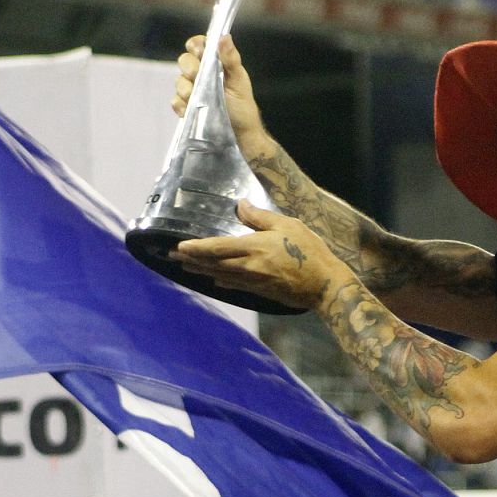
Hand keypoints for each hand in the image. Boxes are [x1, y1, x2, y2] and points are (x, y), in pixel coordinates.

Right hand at [173, 34, 272, 160]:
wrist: (240, 135)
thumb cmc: (243, 107)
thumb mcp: (239, 81)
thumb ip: (231, 59)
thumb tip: (225, 36)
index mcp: (216, 63)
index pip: (199, 46)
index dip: (195, 45)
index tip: (199, 52)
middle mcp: (202, 74)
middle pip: (184, 61)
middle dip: (189, 68)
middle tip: (197, 76)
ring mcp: (193, 90)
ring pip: (178, 81)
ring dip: (185, 88)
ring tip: (196, 98)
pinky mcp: (187, 107)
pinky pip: (175, 101)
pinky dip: (181, 105)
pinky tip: (189, 110)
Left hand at [173, 200, 347, 309]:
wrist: (324, 285)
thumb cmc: (309, 252)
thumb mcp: (287, 226)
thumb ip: (260, 217)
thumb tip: (240, 205)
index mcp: (253, 248)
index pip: (216, 248)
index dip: (196, 248)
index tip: (179, 246)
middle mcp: (248, 267)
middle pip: (213, 264)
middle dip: (192, 260)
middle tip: (172, 257)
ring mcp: (253, 281)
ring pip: (220, 275)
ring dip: (202, 271)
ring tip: (186, 267)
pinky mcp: (260, 291)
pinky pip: (234, 285)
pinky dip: (221, 281)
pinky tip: (215, 281)